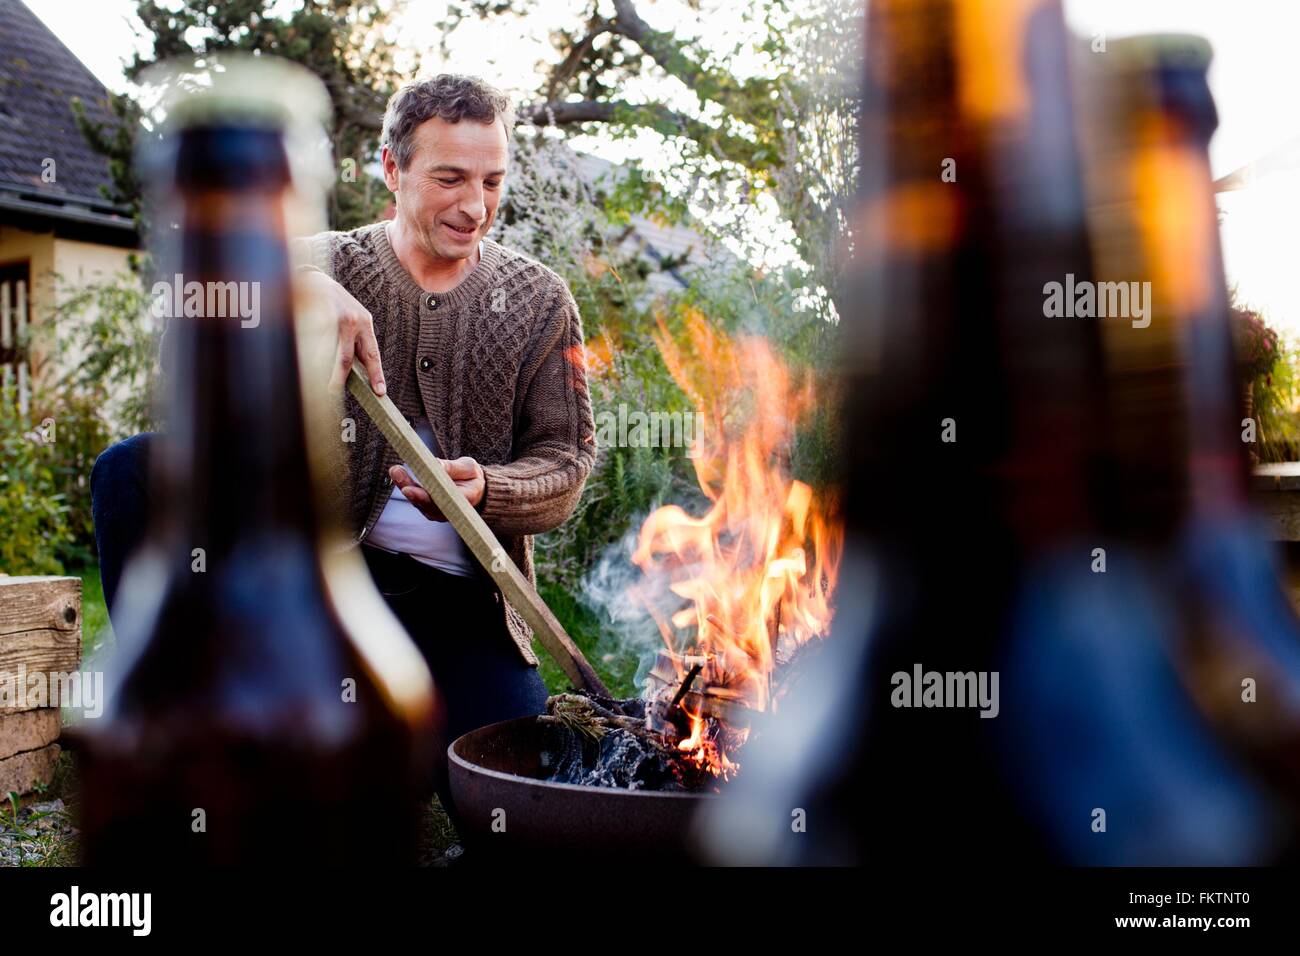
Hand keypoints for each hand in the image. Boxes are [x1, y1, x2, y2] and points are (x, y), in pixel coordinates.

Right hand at [301, 269, 385, 395]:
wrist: (313, 279)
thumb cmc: (335, 303)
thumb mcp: (353, 318)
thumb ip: (356, 341)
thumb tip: (355, 373)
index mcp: (364, 322)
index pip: (371, 354)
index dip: (376, 374)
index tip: (380, 391)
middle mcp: (351, 320)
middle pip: (345, 359)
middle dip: (338, 379)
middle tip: (333, 392)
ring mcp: (330, 318)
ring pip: (325, 354)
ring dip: (321, 371)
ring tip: (317, 382)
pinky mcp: (312, 316)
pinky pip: (312, 344)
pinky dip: (309, 356)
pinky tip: (305, 362)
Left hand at [389, 457, 484, 520]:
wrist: (474, 490)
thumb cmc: (472, 477)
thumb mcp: (469, 468)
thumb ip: (453, 467)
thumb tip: (434, 463)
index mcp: (464, 500)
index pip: (443, 501)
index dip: (424, 497)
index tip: (408, 490)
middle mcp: (448, 511)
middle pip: (425, 502)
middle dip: (409, 488)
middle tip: (397, 472)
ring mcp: (436, 512)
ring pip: (417, 501)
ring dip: (404, 485)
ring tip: (395, 470)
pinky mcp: (428, 508)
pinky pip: (415, 498)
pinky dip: (405, 485)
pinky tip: (397, 473)